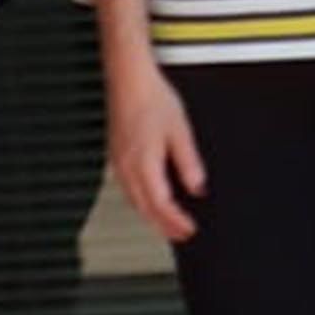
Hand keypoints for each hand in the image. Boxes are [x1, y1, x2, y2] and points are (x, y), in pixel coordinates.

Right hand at [107, 60, 205, 242]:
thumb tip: (198, 186)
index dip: (175, 222)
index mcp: (144, 164)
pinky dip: (140, 201)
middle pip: (145, 208)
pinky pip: (127, 187)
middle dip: (163, 226)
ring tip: (165, 225)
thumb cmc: (150, 98)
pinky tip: (148, 199)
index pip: (161, 204)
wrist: (128, 78)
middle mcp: (127, 167)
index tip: (189, 230)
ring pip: (134, 200)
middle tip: (179, 236)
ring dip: (150, 216)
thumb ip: (189, 162)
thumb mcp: (179, 131)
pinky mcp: (117, 154)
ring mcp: (119, 162)